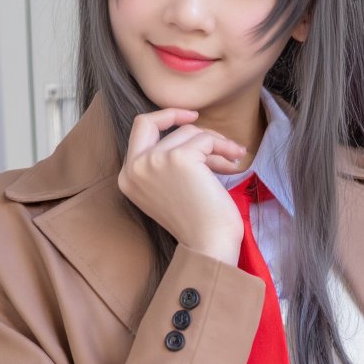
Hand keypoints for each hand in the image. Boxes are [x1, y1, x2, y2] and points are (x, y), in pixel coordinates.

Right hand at [117, 107, 247, 259]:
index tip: (190, 118)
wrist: (208, 245)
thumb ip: (168, 162)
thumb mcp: (170, 188)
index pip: (141, 129)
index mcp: (128, 176)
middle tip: (214, 131)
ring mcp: (154, 160)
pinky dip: (223, 148)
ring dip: (216, 144)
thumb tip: (191, 129)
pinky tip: (235, 163)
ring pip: (189, 132)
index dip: (165, 118)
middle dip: (186, 120)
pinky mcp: (178, 157)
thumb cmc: (197, 223)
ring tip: (232, 161)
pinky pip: (205, 140)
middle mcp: (135, 167)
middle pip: (160, 124)